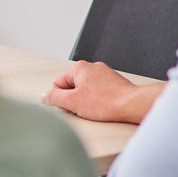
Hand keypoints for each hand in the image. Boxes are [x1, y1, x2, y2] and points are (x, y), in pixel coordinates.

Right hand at [41, 61, 163, 123]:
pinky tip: (104, 108)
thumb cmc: (106, 103)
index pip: (58, 83)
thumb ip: (54, 97)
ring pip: (86, 90)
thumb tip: (46, 96)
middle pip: (72, 86)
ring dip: (87, 100)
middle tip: (82, 108)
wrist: (132, 105)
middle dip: (74, 99)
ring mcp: (104, 74)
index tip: (68, 106)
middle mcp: (92, 67)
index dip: (60, 98)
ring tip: (95, 109)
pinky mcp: (114, 83)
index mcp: (80, 68)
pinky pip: (99, 92)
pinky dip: (99, 101)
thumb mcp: (72, 102)